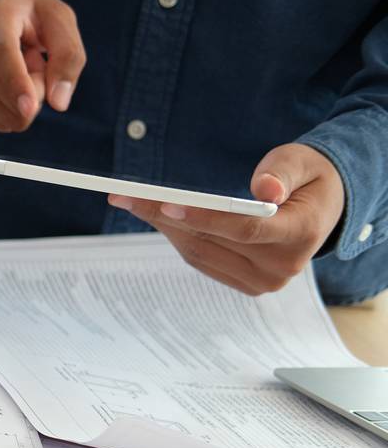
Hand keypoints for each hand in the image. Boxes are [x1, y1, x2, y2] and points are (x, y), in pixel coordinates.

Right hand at [0, 0, 86, 131]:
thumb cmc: (26, 13)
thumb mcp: (58, 18)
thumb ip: (69, 56)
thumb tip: (59, 103)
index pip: (3, 56)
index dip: (17, 84)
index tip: (29, 109)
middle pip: (12, 96)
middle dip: (38, 87)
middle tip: (31, 56)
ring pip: (7, 116)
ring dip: (22, 98)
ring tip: (15, 65)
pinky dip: (8, 106)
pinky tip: (2, 78)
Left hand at [109, 144, 344, 294]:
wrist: (322, 208)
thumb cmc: (306, 177)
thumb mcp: (301, 162)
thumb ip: (281, 172)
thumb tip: (264, 190)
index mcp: (302, 233)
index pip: (245, 230)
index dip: (204, 218)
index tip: (165, 205)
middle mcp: (283, 266)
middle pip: (212, 242)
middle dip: (164, 217)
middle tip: (125, 197)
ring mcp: (264, 281)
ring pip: (199, 253)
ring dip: (163, 228)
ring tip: (132, 203)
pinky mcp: (247, 285)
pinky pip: (202, 261)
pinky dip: (177, 238)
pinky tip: (158, 218)